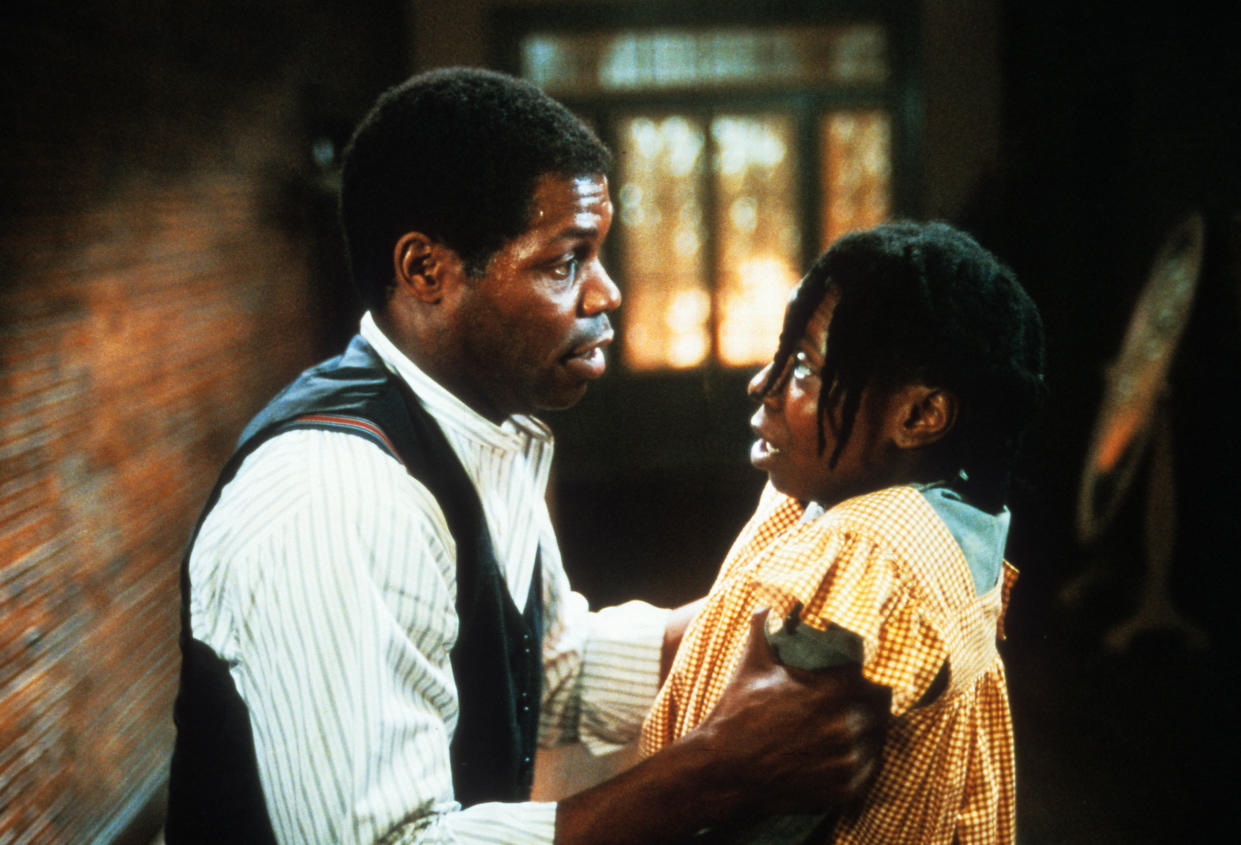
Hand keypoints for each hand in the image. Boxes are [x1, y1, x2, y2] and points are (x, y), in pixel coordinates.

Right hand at [691, 608, 889, 815]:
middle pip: (881, 710)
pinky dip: (861, 765)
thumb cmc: (736, 715)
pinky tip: (843, 758)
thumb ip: (762, 630)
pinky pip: (869, 774)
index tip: (855, 679)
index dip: (863, 678)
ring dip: (867, 735)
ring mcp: (847, 762)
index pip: (871, 679)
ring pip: (878, 742)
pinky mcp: (844, 791)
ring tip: (849, 732)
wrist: (723, 771)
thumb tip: (764, 604)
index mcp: (831, 693)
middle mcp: (846, 726)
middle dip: (869, 704)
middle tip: (854, 705)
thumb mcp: (750, 667)